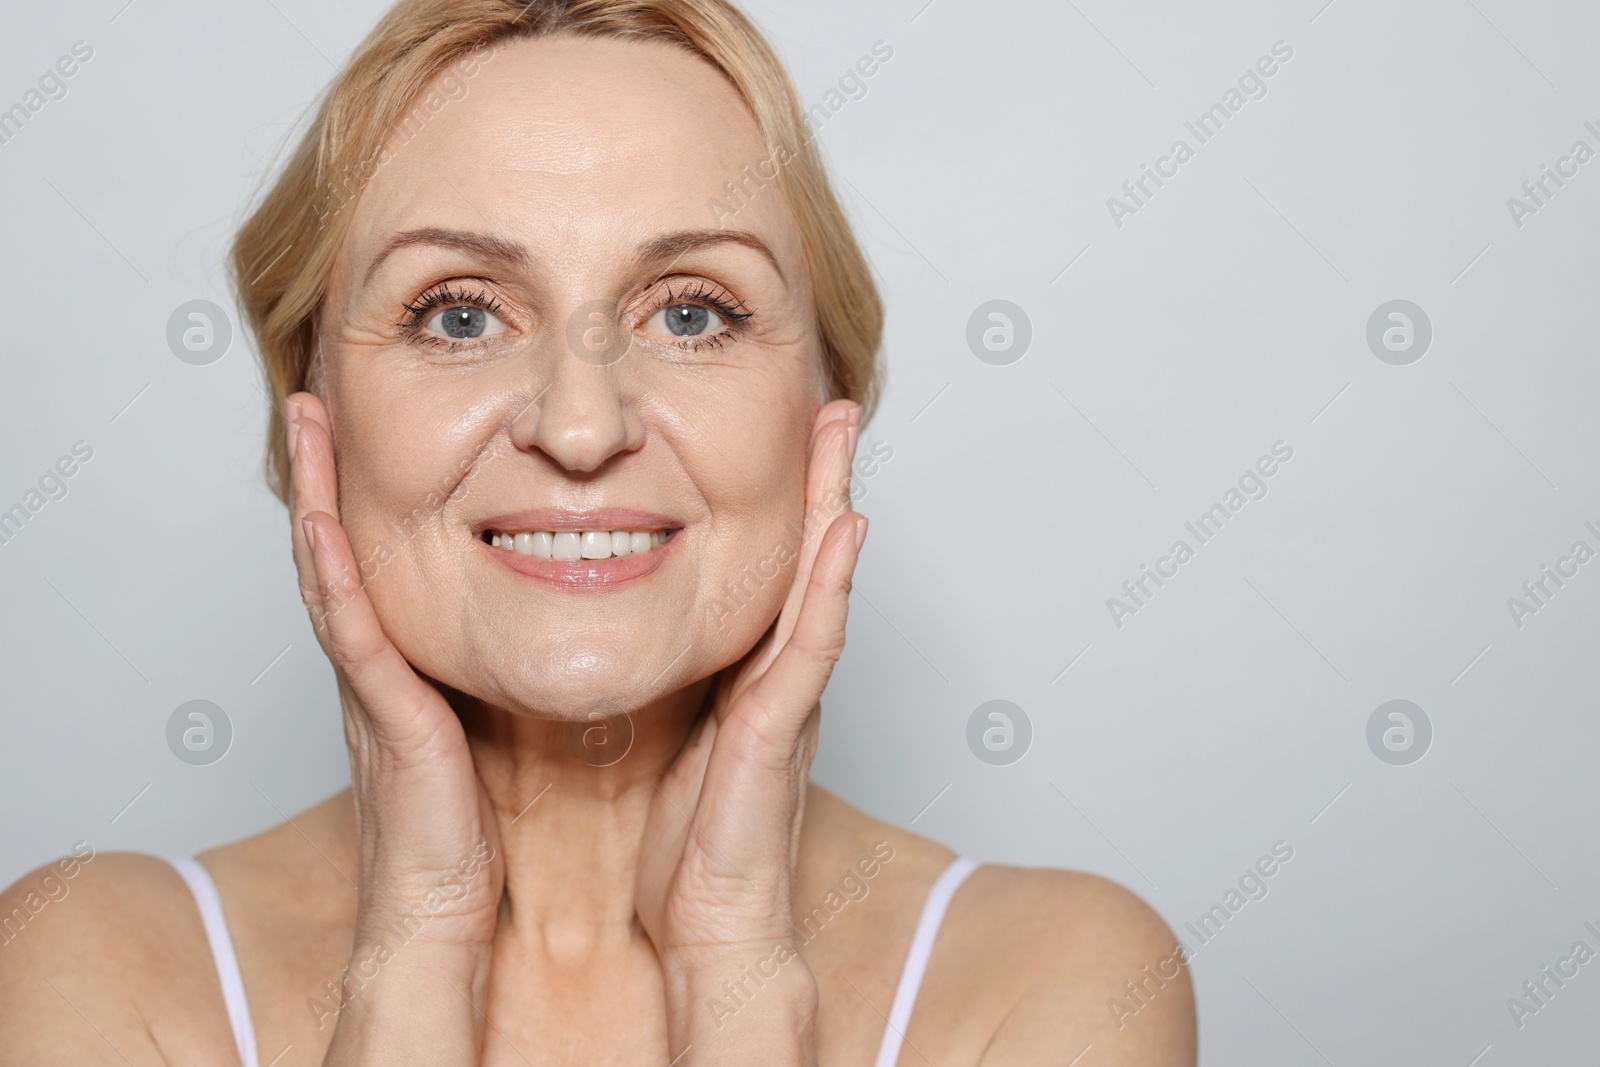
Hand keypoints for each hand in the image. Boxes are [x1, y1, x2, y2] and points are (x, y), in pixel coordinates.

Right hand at [286, 391, 502, 954]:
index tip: (363, 427)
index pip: (380, 563)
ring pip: (330, 574)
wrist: (444, 916)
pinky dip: (328, 574)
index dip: (364, 497)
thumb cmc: (475, 834)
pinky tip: (317, 518)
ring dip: (314, 495)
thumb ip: (504, 675)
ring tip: (305, 421)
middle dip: (326, 473)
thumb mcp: (495, 729)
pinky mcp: (380, 720)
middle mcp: (379, 667)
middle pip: (342, 552)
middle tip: (315, 396)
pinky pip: (350, 634)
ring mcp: (371, 689)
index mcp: (408, 667)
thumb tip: (559, 619)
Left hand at [635, 399, 865, 1020]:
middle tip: (832, 405)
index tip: (784, 434)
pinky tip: (844, 530)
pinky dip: (831, 585)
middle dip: (822, 481)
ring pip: (822, 585)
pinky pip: (812, 645)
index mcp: (750, 675)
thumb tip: (627, 629)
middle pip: (808, 562)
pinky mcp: (782, 729)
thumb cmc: (689, 845)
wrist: (714, 926)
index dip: (785, 503)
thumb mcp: (670, 739)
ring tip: (842, 436)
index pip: (772, 571)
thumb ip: (671, 683)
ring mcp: (789, 699)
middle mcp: (779, 676)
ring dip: (835, 506)